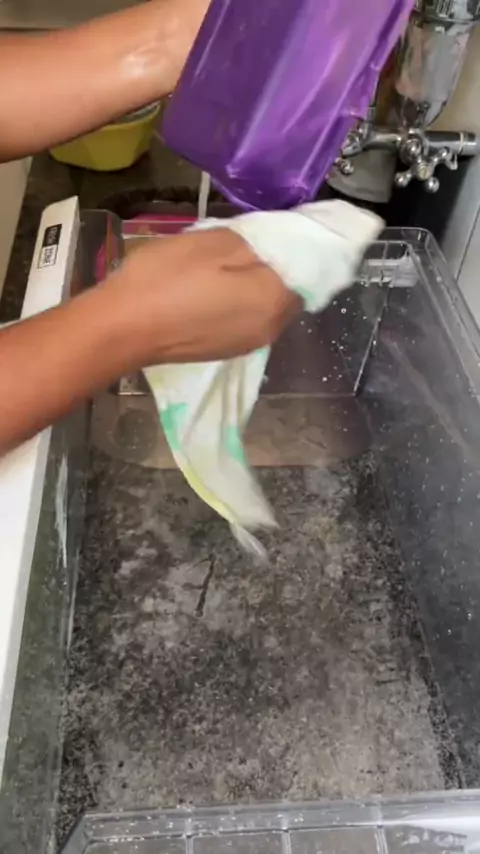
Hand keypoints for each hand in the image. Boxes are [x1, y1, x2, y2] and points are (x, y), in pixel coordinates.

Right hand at [102, 228, 301, 366]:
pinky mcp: (227, 351)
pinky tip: (220, 288)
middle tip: (256, 239)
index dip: (300, 243)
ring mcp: (249, 344)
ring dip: (261, 285)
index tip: (288, 224)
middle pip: (290, 288)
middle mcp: (272, 328)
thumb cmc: (167, 278)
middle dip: (280, 265)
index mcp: (274, 298)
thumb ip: (257, 241)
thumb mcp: (214, 242)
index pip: (309, 265)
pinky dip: (244, 301)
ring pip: (269, 305)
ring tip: (235, 263)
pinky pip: (249, 319)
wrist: (122, 329)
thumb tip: (282, 242)